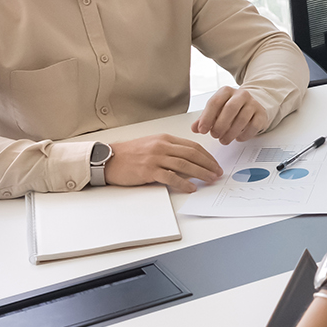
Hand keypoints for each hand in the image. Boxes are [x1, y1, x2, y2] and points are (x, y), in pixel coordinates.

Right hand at [104, 134, 223, 192]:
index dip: (207, 156)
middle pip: (192, 154)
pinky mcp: (148, 170)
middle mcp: (162, 146)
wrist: (108, 158)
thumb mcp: (153, 145)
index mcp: (165, 138)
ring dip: (201, 173)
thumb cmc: (130, 153)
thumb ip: (171, 150)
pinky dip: (183, 183)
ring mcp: (155, 158)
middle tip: (218, 173)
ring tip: (210, 179)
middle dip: (208, 164)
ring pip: (185, 165)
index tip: (215, 164)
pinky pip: (170, 177)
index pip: (193, 146)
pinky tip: (191, 188)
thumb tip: (190, 161)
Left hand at [192, 87, 268, 143]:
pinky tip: (238, 138)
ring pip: (242, 119)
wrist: (251, 106)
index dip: (207, 118)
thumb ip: (204, 119)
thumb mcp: (216, 111)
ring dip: (231, 133)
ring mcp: (253, 103)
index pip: (215, 102)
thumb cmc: (230, 109)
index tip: (202, 130)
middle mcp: (241, 94)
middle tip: (215, 136)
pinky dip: (244, 134)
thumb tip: (195, 128)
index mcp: (226, 91)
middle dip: (220, 125)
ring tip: (224, 140)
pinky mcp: (261, 114)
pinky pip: (254, 126)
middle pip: (230, 109)